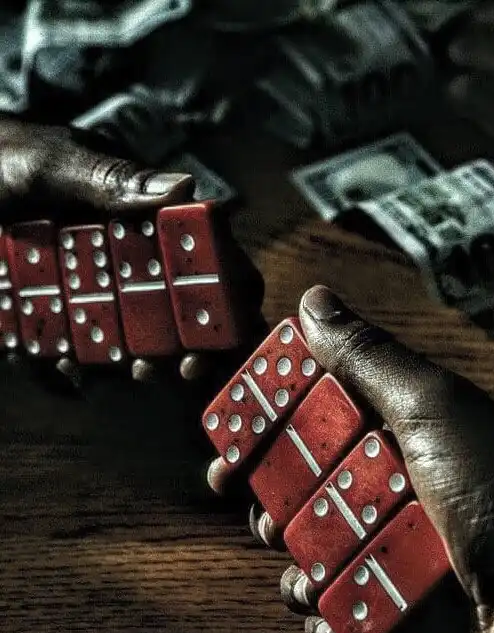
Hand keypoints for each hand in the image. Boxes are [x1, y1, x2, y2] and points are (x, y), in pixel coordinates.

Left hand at [0, 117, 263, 390]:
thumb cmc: (8, 158)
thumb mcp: (53, 164)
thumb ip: (111, 178)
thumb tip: (182, 187)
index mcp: (152, 219)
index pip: (213, 260)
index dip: (228, 300)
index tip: (223, 334)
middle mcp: (135, 260)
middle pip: (182, 315)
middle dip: (180, 350)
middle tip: (160, 370)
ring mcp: (100, 290)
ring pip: (134, 340)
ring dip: (128, 363)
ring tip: (103, 371)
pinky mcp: (63, 312)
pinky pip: (78, 349)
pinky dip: (72, 364)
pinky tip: (58, 364)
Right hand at [259, 286, 493, 632]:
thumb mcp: (432, 409)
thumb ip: (367, 358)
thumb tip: (315, 301)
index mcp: (392, 432)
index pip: (315, 409)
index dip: (266, 408)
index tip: (229, 412)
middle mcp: (382, 486)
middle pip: (297, 475)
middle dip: (258, 480)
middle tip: (226, 477)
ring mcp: (380, 548)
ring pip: (302, 541)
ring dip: (284, 548)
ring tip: (290, 551)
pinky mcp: (381, 610)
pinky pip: (330, 608)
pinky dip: (318, 609)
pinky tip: (326, 607)